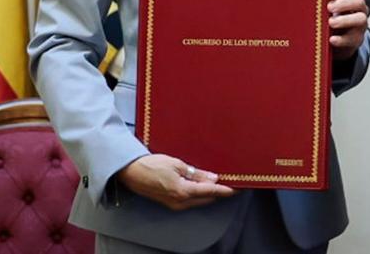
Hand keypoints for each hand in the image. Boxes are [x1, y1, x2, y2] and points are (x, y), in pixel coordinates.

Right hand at [116, 154, 233, 210]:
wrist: (132, 172)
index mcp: (184, 191)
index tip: (238, 187)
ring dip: (210, 193)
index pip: (211, 192)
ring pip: (199, 200)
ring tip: (220, 182)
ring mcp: (175, 204)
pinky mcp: (170, 203)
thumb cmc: (152, 165)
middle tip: (232, 182)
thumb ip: (197, 173)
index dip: (226, 190)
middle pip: (207, 198)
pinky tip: (203, 185)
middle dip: (220, 192)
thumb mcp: (178, 164)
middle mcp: (180, 202)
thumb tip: (214, 178)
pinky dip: (199, 193)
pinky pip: (190, 200)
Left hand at [327, 0, 369, 60]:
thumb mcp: (329, 11)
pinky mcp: (357, 40)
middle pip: (358, 2)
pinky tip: (332, 39)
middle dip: (344, 3)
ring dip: (345, 20)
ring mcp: (360, 26)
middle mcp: (359, 11)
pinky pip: (352, 40)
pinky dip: (341, 40)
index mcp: (351, 0)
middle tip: (329, 7)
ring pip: (361, 20)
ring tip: (331, 22)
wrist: (341, 40)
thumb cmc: (333, 20)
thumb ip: (323, 4)